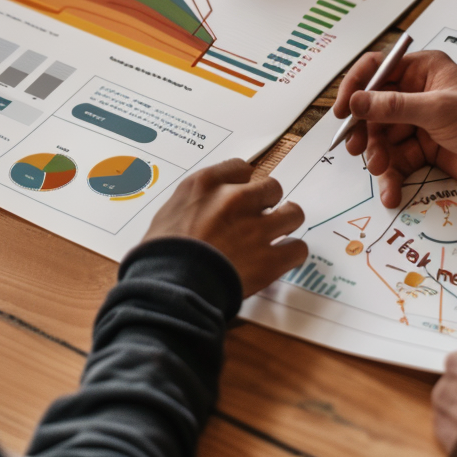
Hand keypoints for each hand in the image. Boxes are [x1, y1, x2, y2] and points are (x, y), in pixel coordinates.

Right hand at [142, 158, 306, 295]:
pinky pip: (298, 248)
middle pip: (272, 187)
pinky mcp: (268, 260)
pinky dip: (292, 254)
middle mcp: (234, 199)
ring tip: (278, 235)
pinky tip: (282, 258)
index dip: (244, 184)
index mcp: (206, 184)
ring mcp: (254, 229)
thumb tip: (204, 210)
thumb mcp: (168, 214)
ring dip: (286, 224)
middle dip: (268, 203)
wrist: (167, 289)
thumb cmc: (158, 256)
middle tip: (259, 219)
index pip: (241, 168)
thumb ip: (194, 204)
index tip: (242, 196)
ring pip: (293, 213)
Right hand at [333, 49, 456, 206]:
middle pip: (374, 108)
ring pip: (382, 137)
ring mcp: (418, 122)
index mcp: (421, 70)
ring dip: (377, 156)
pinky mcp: (422, 148)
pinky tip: (391, 192)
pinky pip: (396, 160)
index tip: (342, 110)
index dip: (355, 87)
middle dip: (364, 130)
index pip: (376, 69)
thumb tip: (356, 102)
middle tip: (354, 147)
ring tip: (381, 170)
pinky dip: (391, 176)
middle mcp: (416, 93)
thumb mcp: (437, 109)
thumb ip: (393, 106)